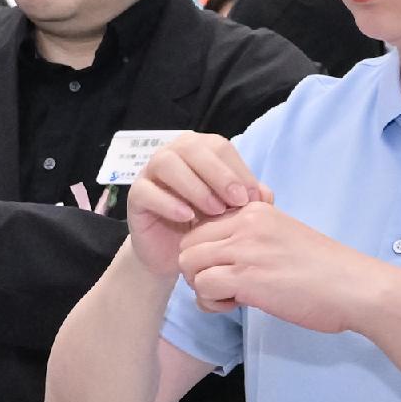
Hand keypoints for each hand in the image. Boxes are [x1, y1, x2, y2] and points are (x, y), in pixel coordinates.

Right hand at [129, 133, 263, 276]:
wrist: (173, 254)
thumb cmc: (204, 226)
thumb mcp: (232, 212)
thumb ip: (249, 199)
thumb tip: (264, 194)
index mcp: (199, 150)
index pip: (219, 147)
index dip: (238, 169)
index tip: (254, 197)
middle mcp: (173, 154)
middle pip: (193, 148)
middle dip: (219, 174)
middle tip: (237, 201)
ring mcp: (150, 172)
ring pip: (168, 163)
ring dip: (195, 186)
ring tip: (214, 211)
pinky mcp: (136, 195)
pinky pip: (148, 191)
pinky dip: (169, 203)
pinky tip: (187, 218)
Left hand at [174, 202, 383, 332]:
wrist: (356, 288)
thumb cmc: (326, 271)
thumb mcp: (285, 236)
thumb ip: (254, 236)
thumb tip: (224, 251)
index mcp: (256, 211)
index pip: (203, 224)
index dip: (208, 252)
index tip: (229, 268)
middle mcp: (247, 224)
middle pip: (188, 243)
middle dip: (198, 270)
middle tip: (225, 286)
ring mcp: (246, 249)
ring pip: (189, 264)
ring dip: (203, 287)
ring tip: (230, 297)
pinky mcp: (247, 277)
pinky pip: (202, 287)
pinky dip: (212, 302)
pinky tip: (237, 305)